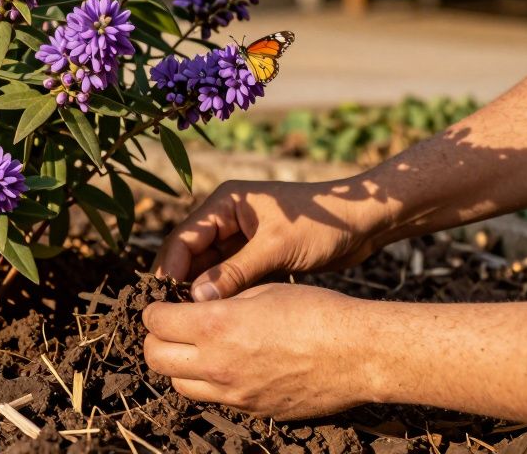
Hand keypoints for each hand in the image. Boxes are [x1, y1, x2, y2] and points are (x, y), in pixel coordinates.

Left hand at [143, 283, 377, 418]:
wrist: (360, 354)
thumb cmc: (316, 312)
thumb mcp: (261, 291)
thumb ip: (221, 301)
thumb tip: (195, 305)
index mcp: (216, 326)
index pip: (156, 322)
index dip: (153, 310)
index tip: (161, 304)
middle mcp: (218, 364)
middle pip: (156, 358)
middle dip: (155, 339)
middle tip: (169, 326)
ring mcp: (234, 394)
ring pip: (180, 385)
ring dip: (178, 365)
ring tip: (195, 347)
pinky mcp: (253, 411)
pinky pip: (214, 399)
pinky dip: (209, 382)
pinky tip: (228, 364)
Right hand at [153, 179, 391, 300]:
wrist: (365, 223)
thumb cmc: (323, 224)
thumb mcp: (277, 247)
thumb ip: (236, 272)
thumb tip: (197, 299)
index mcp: (225, 203)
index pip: (184, 237)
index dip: (169, 268)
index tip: (161, 299)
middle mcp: (225, 217)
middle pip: (189, 254)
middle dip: (179, 283)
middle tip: (167, 317)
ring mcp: (238, 237)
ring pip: (206, 268)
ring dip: (199, 292)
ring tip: (188, 323)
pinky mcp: (253, 255)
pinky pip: (227, 276)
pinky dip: (221, 294)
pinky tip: (214, 318)